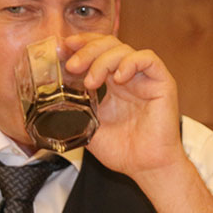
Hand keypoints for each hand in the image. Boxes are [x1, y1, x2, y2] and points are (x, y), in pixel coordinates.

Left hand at [63, 33, 184, 175]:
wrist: (146, 167)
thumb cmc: (123, 151)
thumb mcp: (89, 128)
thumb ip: (75, 110)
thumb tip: (50, 102)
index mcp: (114, 84)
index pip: (97, 51)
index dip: (80, 45)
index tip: (61, 50)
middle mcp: (130, 77)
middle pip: (108, 44)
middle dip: (87, 50)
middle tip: (72, 65)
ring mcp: (146, 79)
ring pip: (124, 49)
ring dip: (103, 60)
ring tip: (91, 81)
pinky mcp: (162, 83)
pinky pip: (148, 59)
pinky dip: (130, 63)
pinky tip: (118, 78)